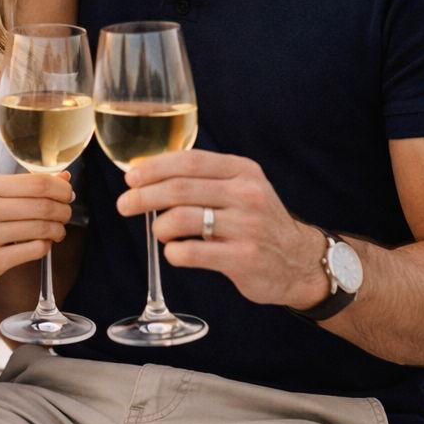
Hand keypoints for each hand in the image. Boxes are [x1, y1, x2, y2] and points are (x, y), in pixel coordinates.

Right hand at [0, 172, 73, 288]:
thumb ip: (23, 186)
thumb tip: (63, 178)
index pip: (36, 183)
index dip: (60, 188)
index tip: (67, 193)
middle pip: (43, 205)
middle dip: (63, 209)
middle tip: (65, 213)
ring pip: (41, 229)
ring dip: (58, 229)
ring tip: (57, 230)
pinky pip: (33, 251)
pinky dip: (45, 246)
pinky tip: (42, 244)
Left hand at [116, 151, 329, 308]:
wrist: (299, 261)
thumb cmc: (255, 221)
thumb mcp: (240, 188)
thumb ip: (202, 179)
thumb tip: (146, 175)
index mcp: (242, 170)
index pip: (189, 161)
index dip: (154, 168)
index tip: (130, 177)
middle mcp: (247, 194)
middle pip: (180, 189)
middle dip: (144, 196)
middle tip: (124, 204)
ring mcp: (248, 227)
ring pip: (183, 219)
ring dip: (160, 226)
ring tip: (159, 231)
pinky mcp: (245, 259)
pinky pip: (193, 253)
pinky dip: (174, 253)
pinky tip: (175, 252)